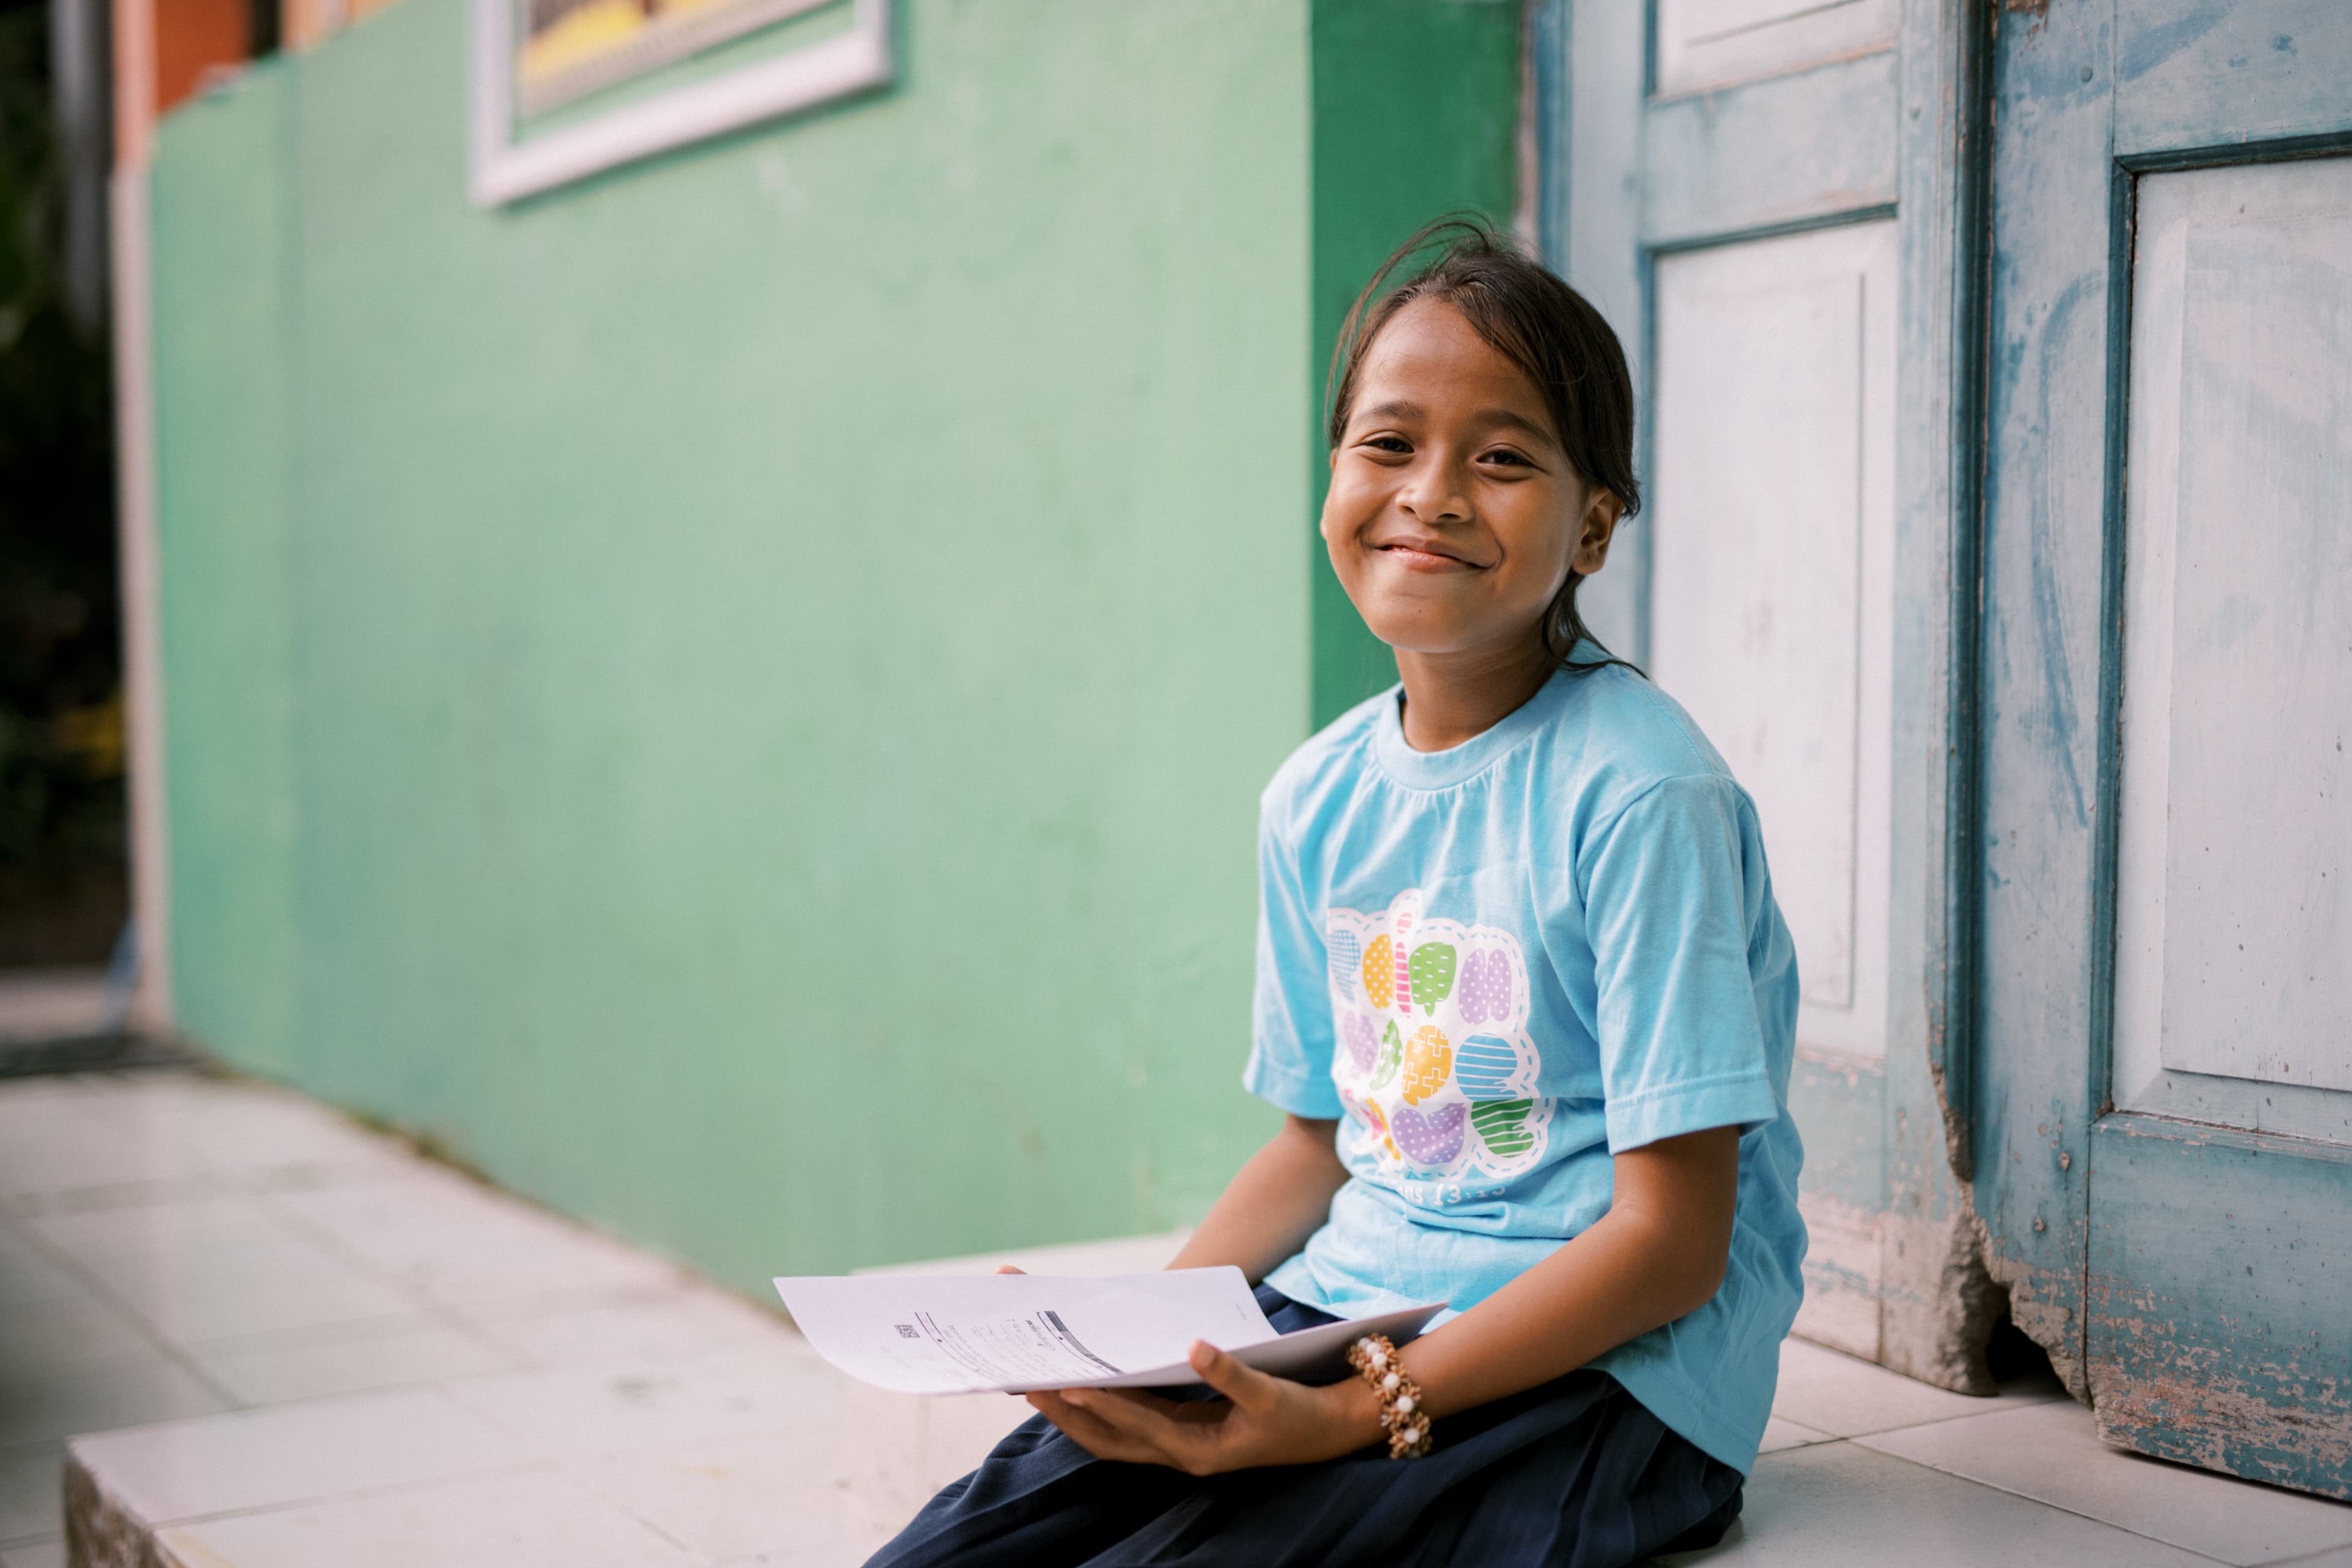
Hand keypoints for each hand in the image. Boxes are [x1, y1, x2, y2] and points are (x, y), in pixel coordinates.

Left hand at [1026, 1341, 1382, 1474]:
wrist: (1328, 1431)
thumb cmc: (1299, 1414)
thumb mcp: (1269, 1394)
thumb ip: (1231, 1373)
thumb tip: (1194, 1344)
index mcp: (1196, 1449)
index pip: (1133, 1427)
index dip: (1098, 1406)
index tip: (1062, 1382)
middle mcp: (1177, 1452)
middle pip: (1105, 1437)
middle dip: (1064, 1411)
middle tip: (1022, 1381)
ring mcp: (1175, 1444)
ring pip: (1109, 1434)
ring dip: (1072, 1410)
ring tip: (1034, 1380)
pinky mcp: (1179, 1431)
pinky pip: (1126, 1421)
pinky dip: (1099, 1404)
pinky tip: (1080, 1378)